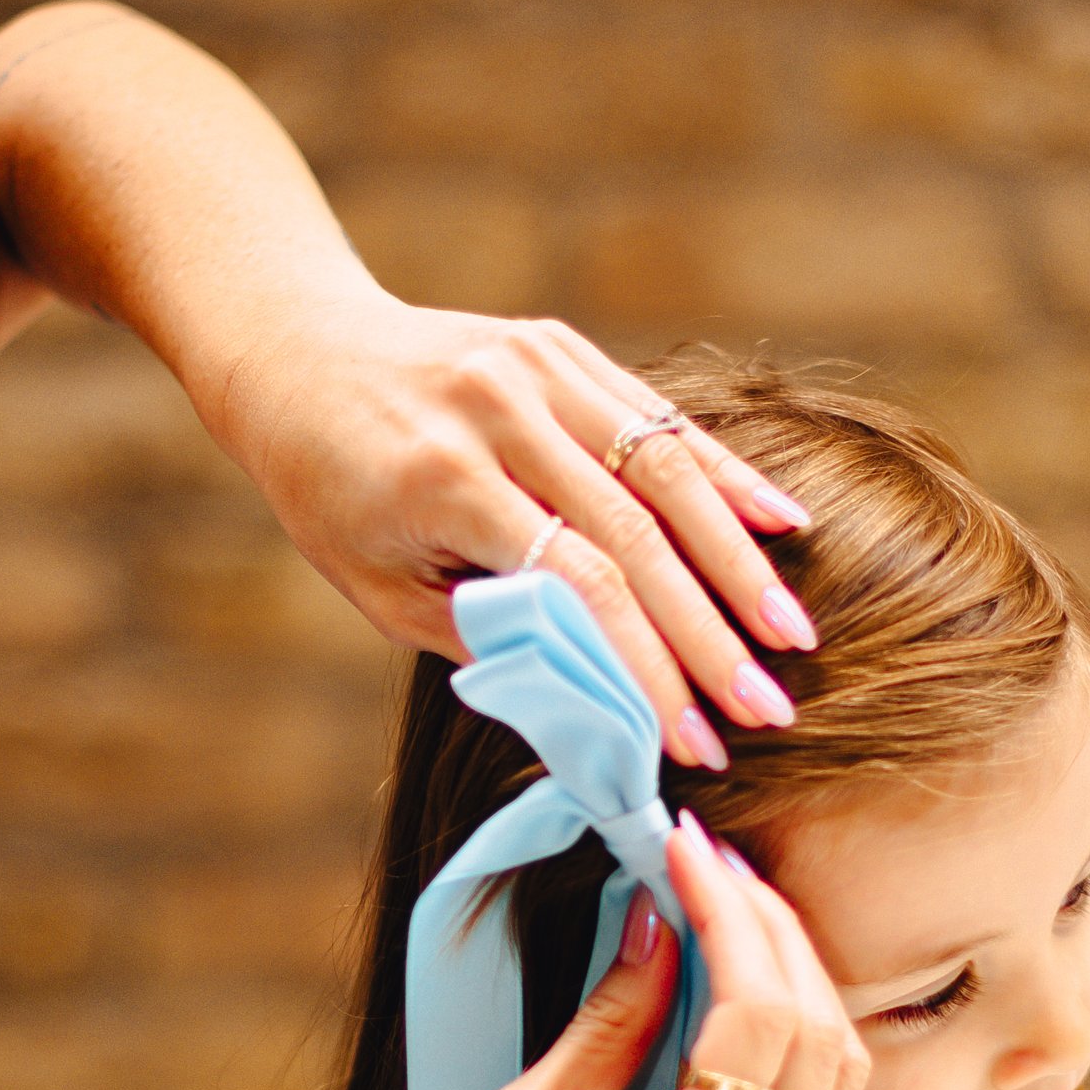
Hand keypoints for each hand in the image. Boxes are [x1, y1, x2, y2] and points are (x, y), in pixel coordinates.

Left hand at [218, 293, 818, 766]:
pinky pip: (657, 417)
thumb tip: (595, 708)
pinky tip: (783, 526)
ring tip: (792, 633)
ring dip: (739, 559)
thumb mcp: (380, 588)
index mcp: (444, 479)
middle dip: (712, 633)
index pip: (578, 584)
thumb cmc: (333, 495)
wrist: (297, 355)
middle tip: (770, 707)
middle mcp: (499, 410)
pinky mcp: (560, 347)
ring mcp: (535, 367)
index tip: (693, 741)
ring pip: (664, 470)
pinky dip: (723, 475)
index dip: (646, 668)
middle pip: (637, 533)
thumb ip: (487, 635)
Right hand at [394, 815, 868, 1089]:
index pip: (757, 1014)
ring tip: (737, 910)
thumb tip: (655, 924)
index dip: (731, 915)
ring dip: (802, 975)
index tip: (686, 852)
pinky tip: (753, 990)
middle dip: (774, 927)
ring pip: (845, 1069)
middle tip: (715, 862)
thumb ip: (605, 1025)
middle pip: (819, 1029)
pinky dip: (805, 1035)